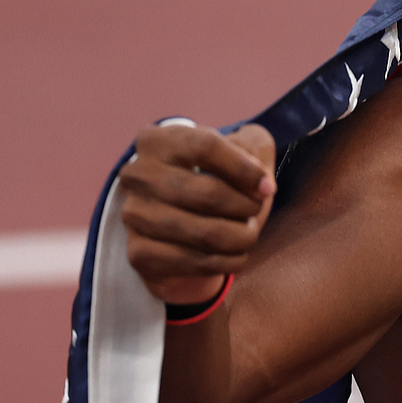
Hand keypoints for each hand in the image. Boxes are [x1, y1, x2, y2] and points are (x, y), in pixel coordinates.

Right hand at [118, 121, 276, 303]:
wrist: (176, 224)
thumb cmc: (213, 178)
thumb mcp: (236, 149)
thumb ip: (253, 147)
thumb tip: (260, 181)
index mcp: (157, 140)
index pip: (205, 146)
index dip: (244, 168)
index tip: (267, 187)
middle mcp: (137, 175)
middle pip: (208, 194)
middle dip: (245, 207)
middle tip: (256, 211)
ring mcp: (134, 215)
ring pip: (205, 233)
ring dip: (240, 237)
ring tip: (248, 234)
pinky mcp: (139, 253)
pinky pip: (195, 262)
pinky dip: (226, 261)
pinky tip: (235, 254)